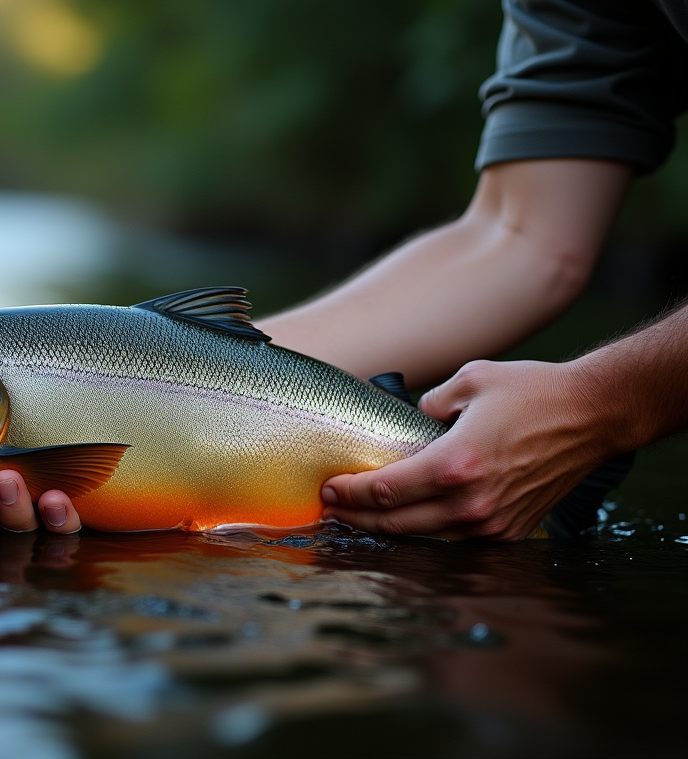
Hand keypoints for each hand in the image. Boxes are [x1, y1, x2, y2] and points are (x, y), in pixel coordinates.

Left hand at [321, 359, 612, 540]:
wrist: (592, 416)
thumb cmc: (532, 392)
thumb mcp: (470, 380)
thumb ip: (429, 404)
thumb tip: (409, 421)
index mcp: (455, 463)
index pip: (385, 491)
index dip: (349, 494)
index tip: (328, 490)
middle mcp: (471, 501)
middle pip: (395, 523)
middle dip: (355, 518)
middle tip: (330, 508)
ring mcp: (491, 523)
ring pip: (422, 537)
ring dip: (386, 529)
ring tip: (359, 516)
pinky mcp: (507, 531)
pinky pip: (453, 538)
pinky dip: (426, 531)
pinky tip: (407, 519)